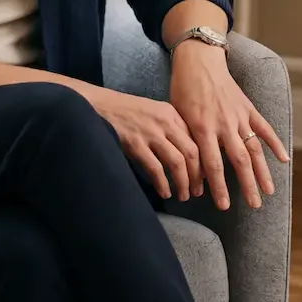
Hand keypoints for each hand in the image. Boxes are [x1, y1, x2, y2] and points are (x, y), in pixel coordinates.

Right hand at [86, 88, 202, 201]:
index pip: (197, 140)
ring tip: (183, 196)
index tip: (202, 177)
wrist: (99, 105)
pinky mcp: (135, 144)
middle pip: (192, 153)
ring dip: (183, 183)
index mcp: (171, 113)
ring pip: (177, 162)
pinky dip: (162, 184)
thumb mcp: (154, 112)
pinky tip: (164, 193)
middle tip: (196, 191)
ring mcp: (150, 133)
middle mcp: (165, 122)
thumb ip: (171, 128)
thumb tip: (187, 156)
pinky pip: (156, 169)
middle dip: (196, 176)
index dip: (202, 162)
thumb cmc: (126, 112)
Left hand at [168, 40, 288, 209]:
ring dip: (263, 172)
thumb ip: (188, 145)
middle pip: (239, 161)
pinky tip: (284, 160)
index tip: (223, 206)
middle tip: (254, 206)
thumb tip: (194, 177)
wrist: (198, 62)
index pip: (213, 165)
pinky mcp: (248, 108)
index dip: (219, 187)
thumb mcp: (178, 119)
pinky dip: (275, 143)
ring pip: (254, 148)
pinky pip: (264, 127)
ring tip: (269, 192)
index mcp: (203, 128)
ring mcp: (239, 116)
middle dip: (247, 186)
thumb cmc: (182, 91)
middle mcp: (224, 124)